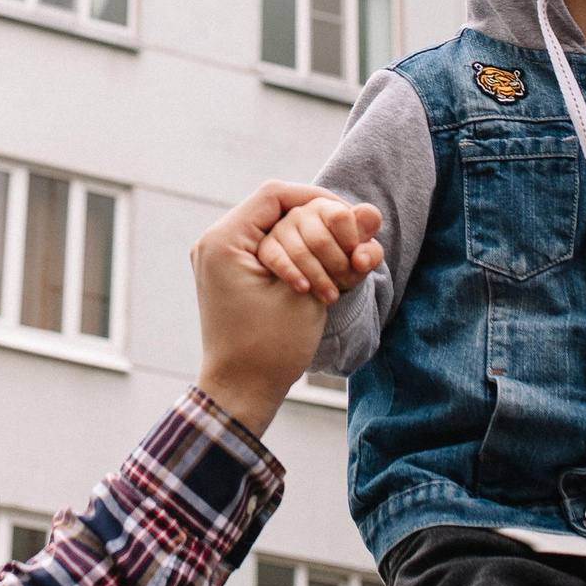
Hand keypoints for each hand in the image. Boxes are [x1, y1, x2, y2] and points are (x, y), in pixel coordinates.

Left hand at [190, 182, 369, 437]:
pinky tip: (318, 271)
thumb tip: (371, 213)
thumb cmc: (272, 347)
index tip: (347, 214)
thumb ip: (336, 247)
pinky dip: (293, 254)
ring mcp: (217, 258)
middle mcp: (213, 242)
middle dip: (315, 222)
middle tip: (346, 240)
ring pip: (271, 228)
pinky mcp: (228, 273)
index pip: (274, 193)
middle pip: (272, 208)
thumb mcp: (311, 291)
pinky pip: (264, 247)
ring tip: (335, 261)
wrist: (241, 391)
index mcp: (223, 240)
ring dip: (307, 240)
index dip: (316, 197)